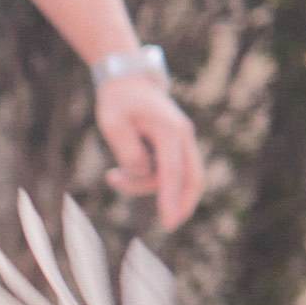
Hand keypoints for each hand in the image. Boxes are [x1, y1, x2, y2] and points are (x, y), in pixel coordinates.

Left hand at [94, 75, 202, 232]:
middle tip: (169, 224)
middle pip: (193, 179)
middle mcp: (183, 135)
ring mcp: (182, 140)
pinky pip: (169, 171)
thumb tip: (143, 173)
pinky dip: (149, 179)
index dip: (171, 199)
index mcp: (169, 129)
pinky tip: (122, 171)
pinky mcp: (176, 146)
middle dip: (183, 203)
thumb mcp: (112, 125)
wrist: (128, 80)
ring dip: (145, 186)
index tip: (169, 223)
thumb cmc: (118, 101)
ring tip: (112, 176)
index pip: (172, 172)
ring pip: (175, 177)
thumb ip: (128, 152)